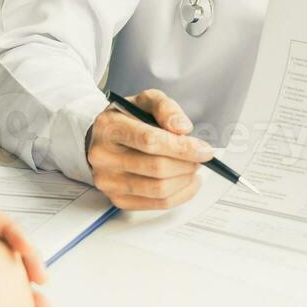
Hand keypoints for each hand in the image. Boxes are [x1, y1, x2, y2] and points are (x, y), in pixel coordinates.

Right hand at [86, 89, 211, 209]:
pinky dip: (180, 195)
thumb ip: (165, 108)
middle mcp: (103, 156)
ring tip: (193, 167)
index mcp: (108, 127)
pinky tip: (187, 182)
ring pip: (159, 189)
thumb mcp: (146, 101)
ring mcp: (108, 181)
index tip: (204, 149)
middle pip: (157, 168)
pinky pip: (157, 204)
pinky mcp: (118, 199)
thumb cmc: (128, 119)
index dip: (181, 147)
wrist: (103, 139)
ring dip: (185, 180)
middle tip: (200, 157)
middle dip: (187, 164)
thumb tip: (182, 128)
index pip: (149, 141)